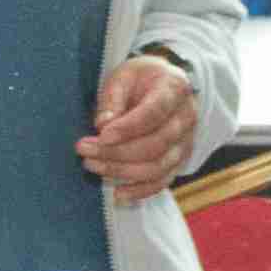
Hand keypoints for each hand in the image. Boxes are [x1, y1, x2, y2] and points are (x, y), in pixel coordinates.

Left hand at [78, 56, 197, 200]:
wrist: (165, 84)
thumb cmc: (141, 78)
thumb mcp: (123, 76)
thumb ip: (112, 99)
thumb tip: (102, 125)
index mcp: (174, 89)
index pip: (153, 113)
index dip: (127, 128)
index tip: (101, 136)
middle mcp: (186, 117)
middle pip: (154, 145)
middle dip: (116, 152)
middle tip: (84, 150)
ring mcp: (186, 142)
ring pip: (157, 167)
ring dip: (122, 171)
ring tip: (92, 165)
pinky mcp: (179, 160)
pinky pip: (163, 181)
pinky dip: (141, 191)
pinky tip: (118, 194)